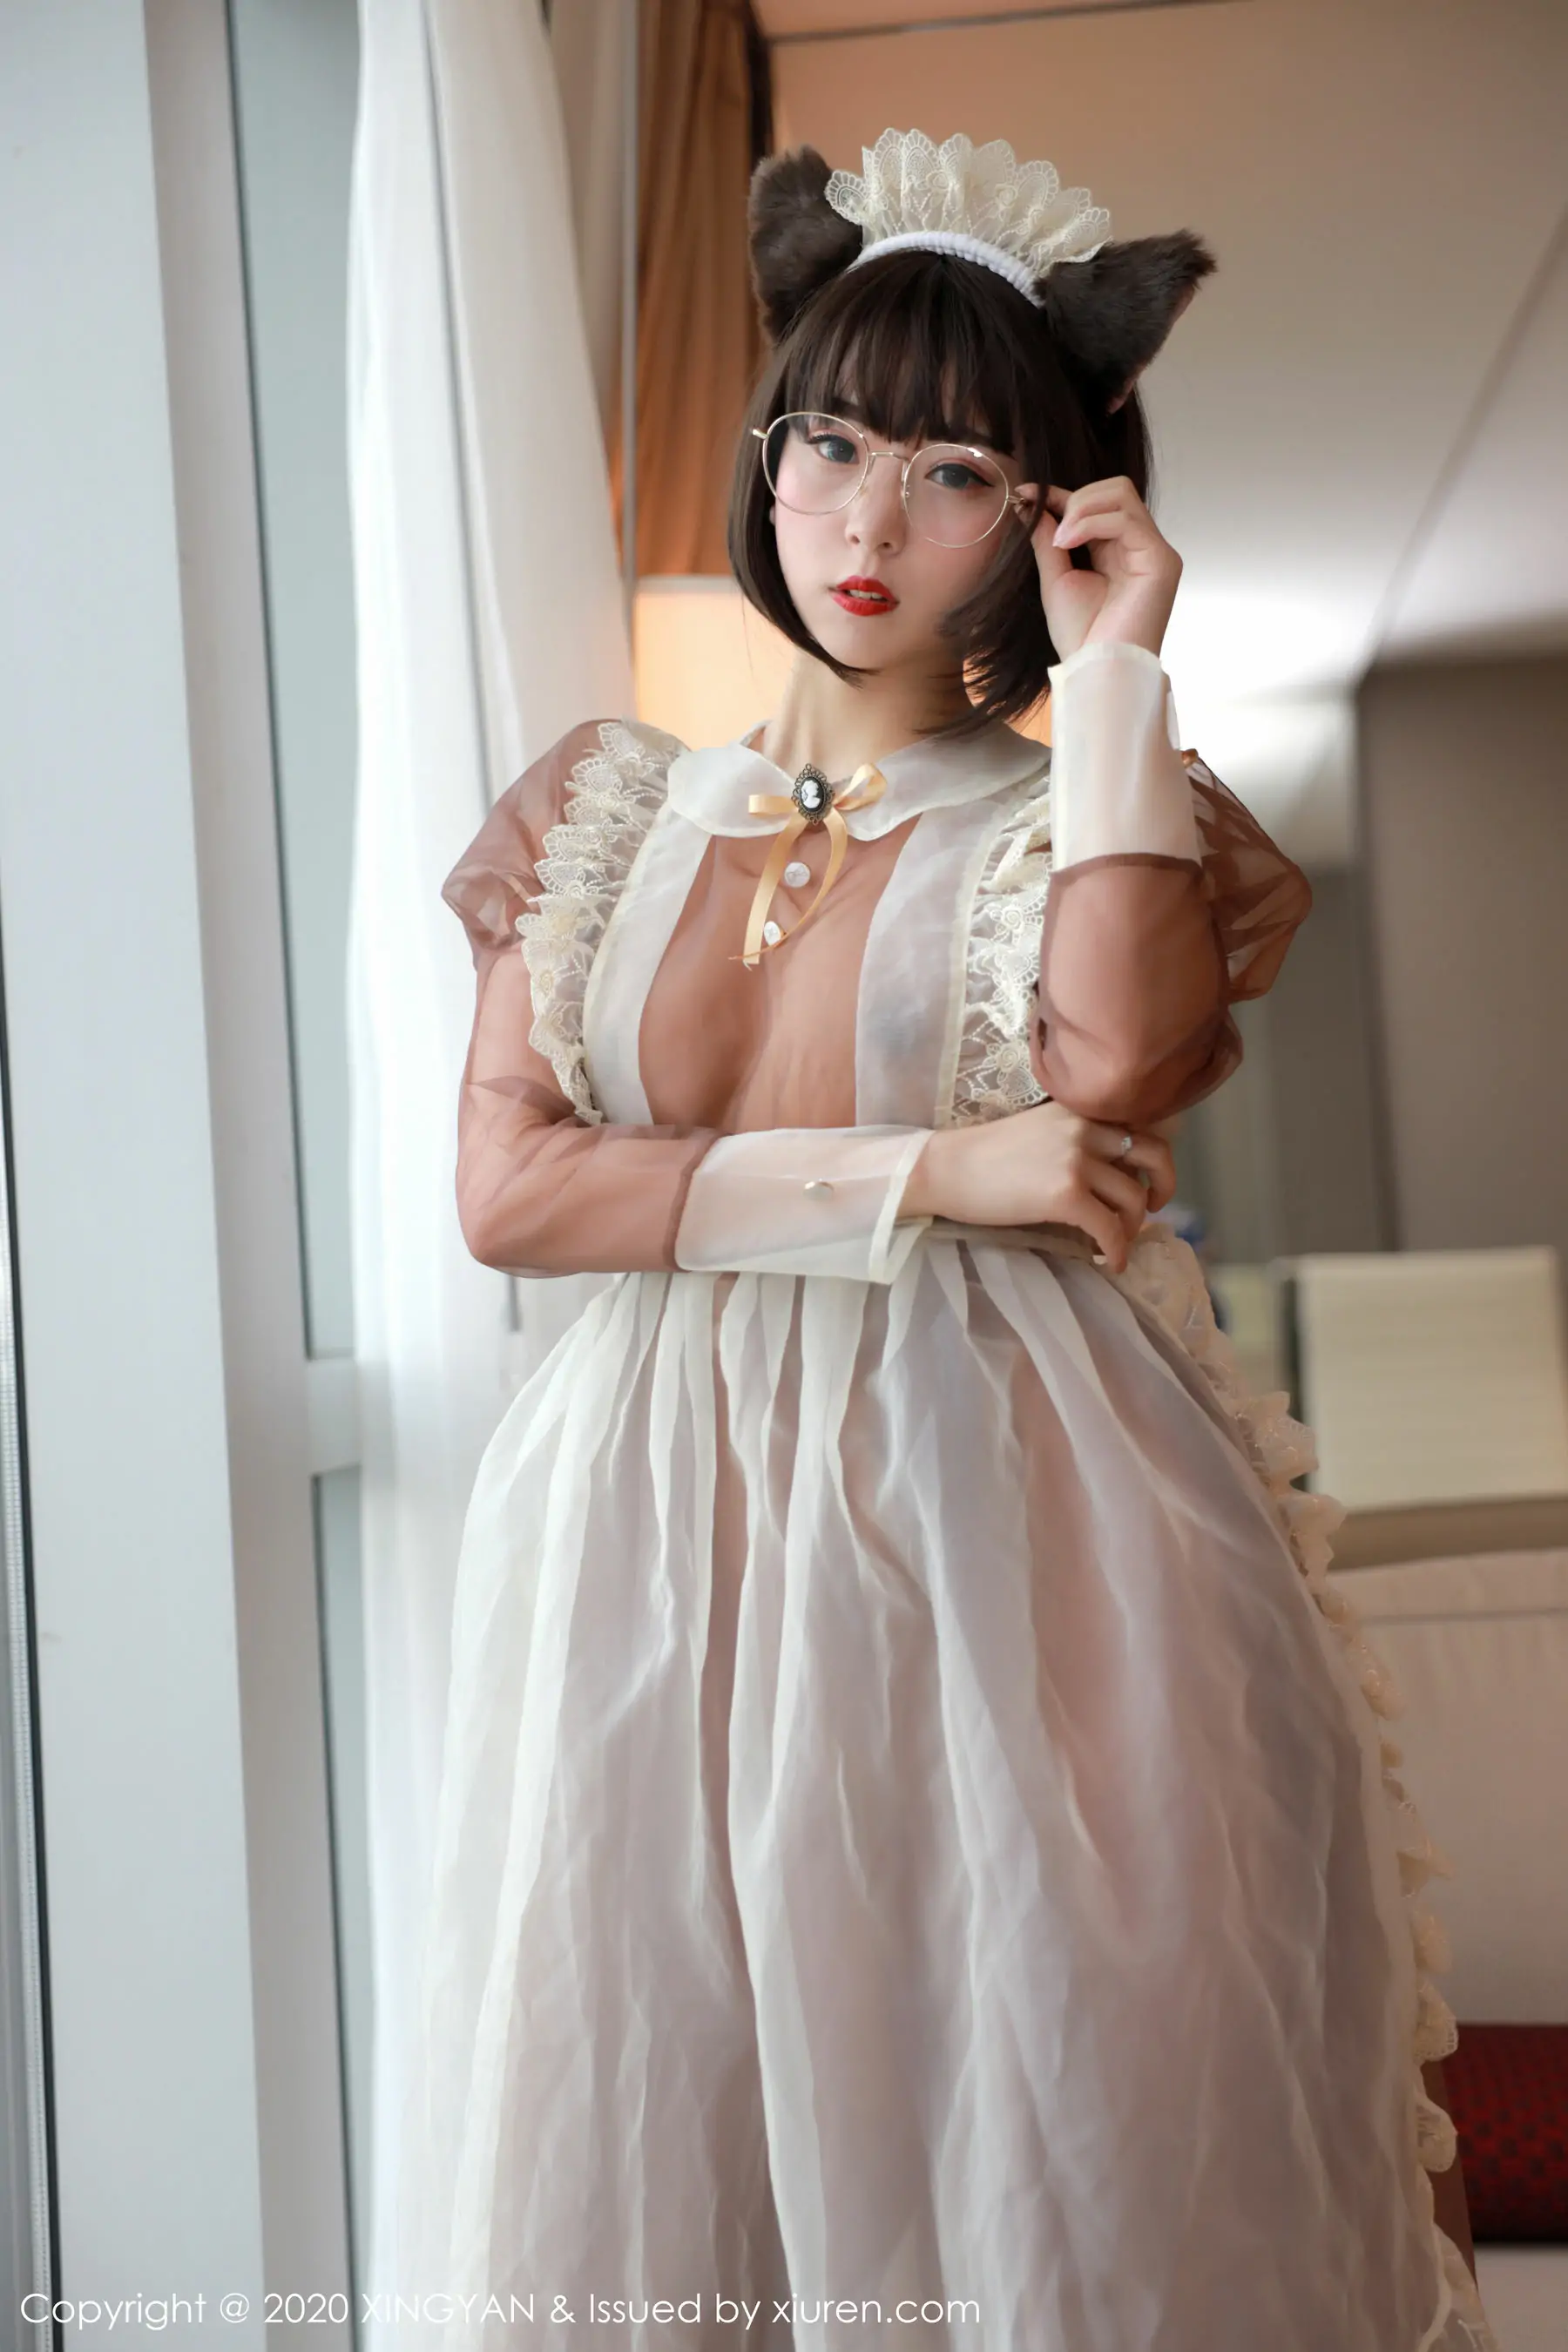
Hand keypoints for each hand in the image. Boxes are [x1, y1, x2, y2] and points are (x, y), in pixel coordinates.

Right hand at [898, 1103, 1176, 1274]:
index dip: (1154, 1158)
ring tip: (1115, 1240)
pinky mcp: (1066, 1193)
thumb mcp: (1040, 1131)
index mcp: (1080, 1110)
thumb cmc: (983, 1157)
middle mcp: (1085, 1128)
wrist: (945, 1169)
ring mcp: (1077, 1160)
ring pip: (1134, 1197)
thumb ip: (1077, 1139)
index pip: (1141, 1125)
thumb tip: (1113, 1172)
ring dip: (1132, 1225)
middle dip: (1163, 1186)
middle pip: (1155, 1154)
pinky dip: (1118, 1250)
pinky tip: (1110, 1262)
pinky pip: (1111, 1228)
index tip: (1149, 1180)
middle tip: (1151, 1209)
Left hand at [1011, 475, 1181, 660]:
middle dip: (1076, 498)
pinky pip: (1125, 519)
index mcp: (1120, 551)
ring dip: (1080, 509)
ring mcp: (1155, 551)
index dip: (1062, 495)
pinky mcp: (1161, 560)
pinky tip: (1067, 544)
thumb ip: (1048, 539)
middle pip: (1116, 488)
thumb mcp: (1057, 578)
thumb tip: (1030, 503)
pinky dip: (1089, 523)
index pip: (1098, 503)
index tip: (1027, 495)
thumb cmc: (1081, 637)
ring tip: (1059, 541)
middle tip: (1052, 531)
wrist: (1098, 671)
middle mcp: (1141, 546)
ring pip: (1121, 494)